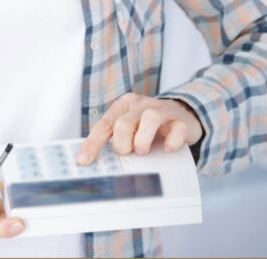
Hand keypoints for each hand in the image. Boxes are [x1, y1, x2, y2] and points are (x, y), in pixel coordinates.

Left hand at [77, 93, 203, 164]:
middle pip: (124, 123)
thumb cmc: (148, 125)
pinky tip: (168, 149)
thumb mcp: (130, 125)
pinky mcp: (181, 120)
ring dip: (143, 139)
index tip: (84, 160)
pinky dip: (171, 142)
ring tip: (143, 150)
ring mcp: (162, 111)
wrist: (182, 113)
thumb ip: (114, 137)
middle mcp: (141, 105)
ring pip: (150, 119)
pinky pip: (177, 129)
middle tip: (128, 152)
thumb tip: (93, 160)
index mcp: (124, 105)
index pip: (105, 124)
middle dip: (122, 144)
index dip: (93, 143)